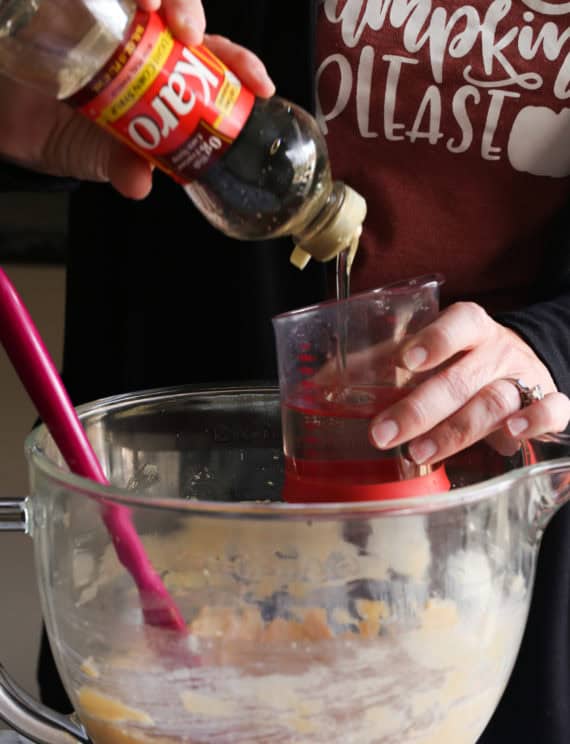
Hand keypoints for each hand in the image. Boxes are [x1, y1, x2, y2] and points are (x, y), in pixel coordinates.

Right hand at [0, 0, 274, 197]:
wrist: (12, 117)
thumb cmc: (68, 132)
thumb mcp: (99, 156)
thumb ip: (120, 165)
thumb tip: (140, 184)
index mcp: (164, 75)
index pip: (213, 60)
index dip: (240, 66)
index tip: (260, 84)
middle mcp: (142, 38)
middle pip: (181, 10)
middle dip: (192, 11)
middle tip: (187, 32)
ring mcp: (108, 13)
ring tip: (148, 7)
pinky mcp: (73, 1)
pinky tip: (114, 1)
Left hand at [369, 302, 569, 462]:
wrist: (523, 363)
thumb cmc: (462, 359)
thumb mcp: (429, 352)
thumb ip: (383, 363)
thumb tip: (323, 382)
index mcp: (471, 329)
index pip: (460, 323)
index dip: (436, 340)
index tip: (405, 361)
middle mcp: (497, 351)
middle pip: (462, 378)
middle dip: (420, 408)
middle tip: (384, 433)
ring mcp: (524, 377)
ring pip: (495, 402)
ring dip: (456, 430)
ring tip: (419, 452)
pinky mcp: (547, 401)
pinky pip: (553, 409)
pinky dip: (538, 421)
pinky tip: (513, 436)